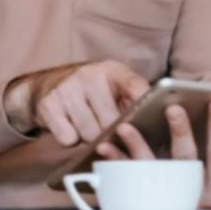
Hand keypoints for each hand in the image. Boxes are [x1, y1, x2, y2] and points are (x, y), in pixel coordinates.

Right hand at [3, 60, 149, 144]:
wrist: (48, 85)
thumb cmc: (92, 93)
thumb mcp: (115, 88)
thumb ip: (135, 101)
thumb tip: (162, 122)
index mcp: (112, 70)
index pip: (135, 87)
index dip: (145, 104)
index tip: (156, 117)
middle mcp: (89, 75)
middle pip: (111, 122)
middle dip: (111, 133)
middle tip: (107, 129)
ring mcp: (67, 88)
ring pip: (89, 134)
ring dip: (89, 138)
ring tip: (87, 126)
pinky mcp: (48, 104)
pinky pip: (68, 138)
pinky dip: (70, 139)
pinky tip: (70, 126)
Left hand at [97, 99, 210, 209]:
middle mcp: (195, 193)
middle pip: (187, 161)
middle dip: (181, 134)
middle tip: (174, 108)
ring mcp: (169, 197)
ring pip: (152, 171)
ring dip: (137, 148)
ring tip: (124, 125)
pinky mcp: (145, 198)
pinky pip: (127, 179)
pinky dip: (114, 162)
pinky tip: (102, 147)